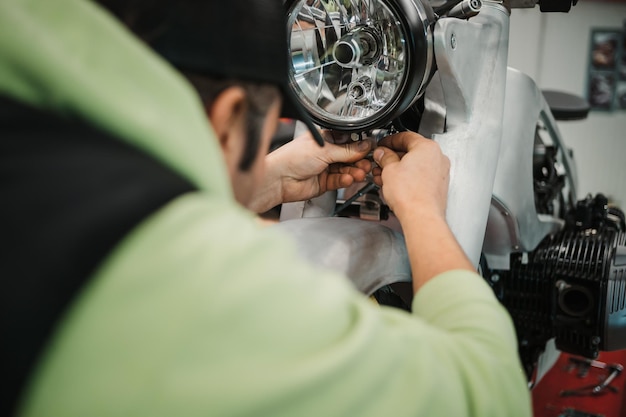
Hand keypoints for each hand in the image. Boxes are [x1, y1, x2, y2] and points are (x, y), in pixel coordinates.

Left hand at [249, 132, 371, 212]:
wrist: (279, 180)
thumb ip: (346, 150)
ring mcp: (324, 168)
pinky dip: (345, 180)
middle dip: (359, 160)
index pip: (347, 140)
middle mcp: (325, 152)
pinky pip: (339, 181)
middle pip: (349, 156)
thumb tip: (364, 145)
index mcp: (323, 138)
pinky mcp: (324, 183)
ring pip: (346, 169)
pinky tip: (348, 178)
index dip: (359, 144)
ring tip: (360, 172)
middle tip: (367, 163)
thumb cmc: (291, 158)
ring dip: (354, 171)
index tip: (370, 148)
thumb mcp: (324, 150)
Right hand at [372, 132, 473, 289]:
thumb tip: (382, 153)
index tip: (382, 145)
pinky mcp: (438, 186)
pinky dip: (408, 178)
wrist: (421, 217)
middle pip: (412, 151)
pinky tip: (396, 185)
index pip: (405, 136)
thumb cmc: (410, 194)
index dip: (389, 140)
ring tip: (384, 176)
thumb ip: (384, 157)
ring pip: (416, 165)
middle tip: (380, 162)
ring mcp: (440, 173)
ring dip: (399, 169)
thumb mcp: (389, 169)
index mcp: (427, 147)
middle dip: (393, 157)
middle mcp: (438, 158)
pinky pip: (421, 176)